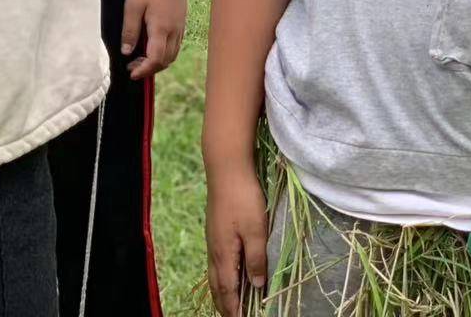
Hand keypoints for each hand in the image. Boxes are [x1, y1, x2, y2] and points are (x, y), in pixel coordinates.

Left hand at [121, 0, 187, 79]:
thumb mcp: (132, 5)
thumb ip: (129, 30)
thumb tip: (126, 51)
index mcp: (161, 28)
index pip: (156, 59)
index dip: (144, 70)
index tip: (131, 73)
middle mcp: (174, 31)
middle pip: (166, 60)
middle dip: (149, 68)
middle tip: (132, 66)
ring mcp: (180, 26)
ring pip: (172, 54)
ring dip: (157, 61)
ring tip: (140, 58)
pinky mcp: (182, 22)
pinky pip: (176, 44)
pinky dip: (164, 52)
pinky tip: (152, 45)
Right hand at [206, 160, 269, 316]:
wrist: (226, 168)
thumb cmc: (243, 198)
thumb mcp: (256, 230)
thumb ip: (257, 259)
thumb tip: (257, 285)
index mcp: (224, 254)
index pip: (228, 291)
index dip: (234, 309)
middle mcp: (214, 250)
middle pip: (217, 286)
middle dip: (224, 305)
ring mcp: (213, 239)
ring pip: (215, 274)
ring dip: (222, 292)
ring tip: (229, 303)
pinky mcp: (215, 230)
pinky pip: (216, 262)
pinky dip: (222, 276)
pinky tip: (228, 273)